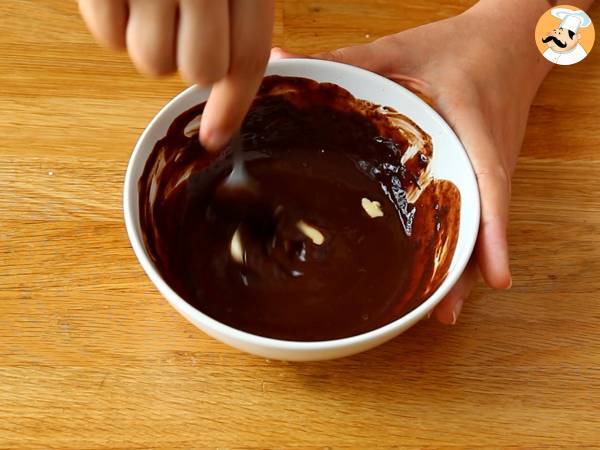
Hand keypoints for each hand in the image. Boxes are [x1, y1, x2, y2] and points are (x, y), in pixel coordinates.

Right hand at [79, 0, 273, 150]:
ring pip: (150, 62)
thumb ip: (243, 16)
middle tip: (183, 26)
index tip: (215, 138)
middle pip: (198, 71)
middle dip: (192, 62)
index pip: (247, 59)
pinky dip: (116, 23)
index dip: (232, 106)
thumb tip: (227, 84)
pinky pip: (108, 37)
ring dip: (152, 43)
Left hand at [271, 4, 551, 323]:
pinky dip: (461, 248)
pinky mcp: (482, 176)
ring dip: (462, 268)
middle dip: (464, 269)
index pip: (487, 185)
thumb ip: (344, 63)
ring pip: (479, 229)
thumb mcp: (398, 51)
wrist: (510, 45)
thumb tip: (282, 65)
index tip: (490, 277)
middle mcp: (488, 160)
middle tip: (440, 313)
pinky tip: (440, 275)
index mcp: (473, 129)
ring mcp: (489, 172)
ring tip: (438, 311)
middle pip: (482, 223)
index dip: (489, 235)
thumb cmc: (457, 49)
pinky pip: (476, 217)